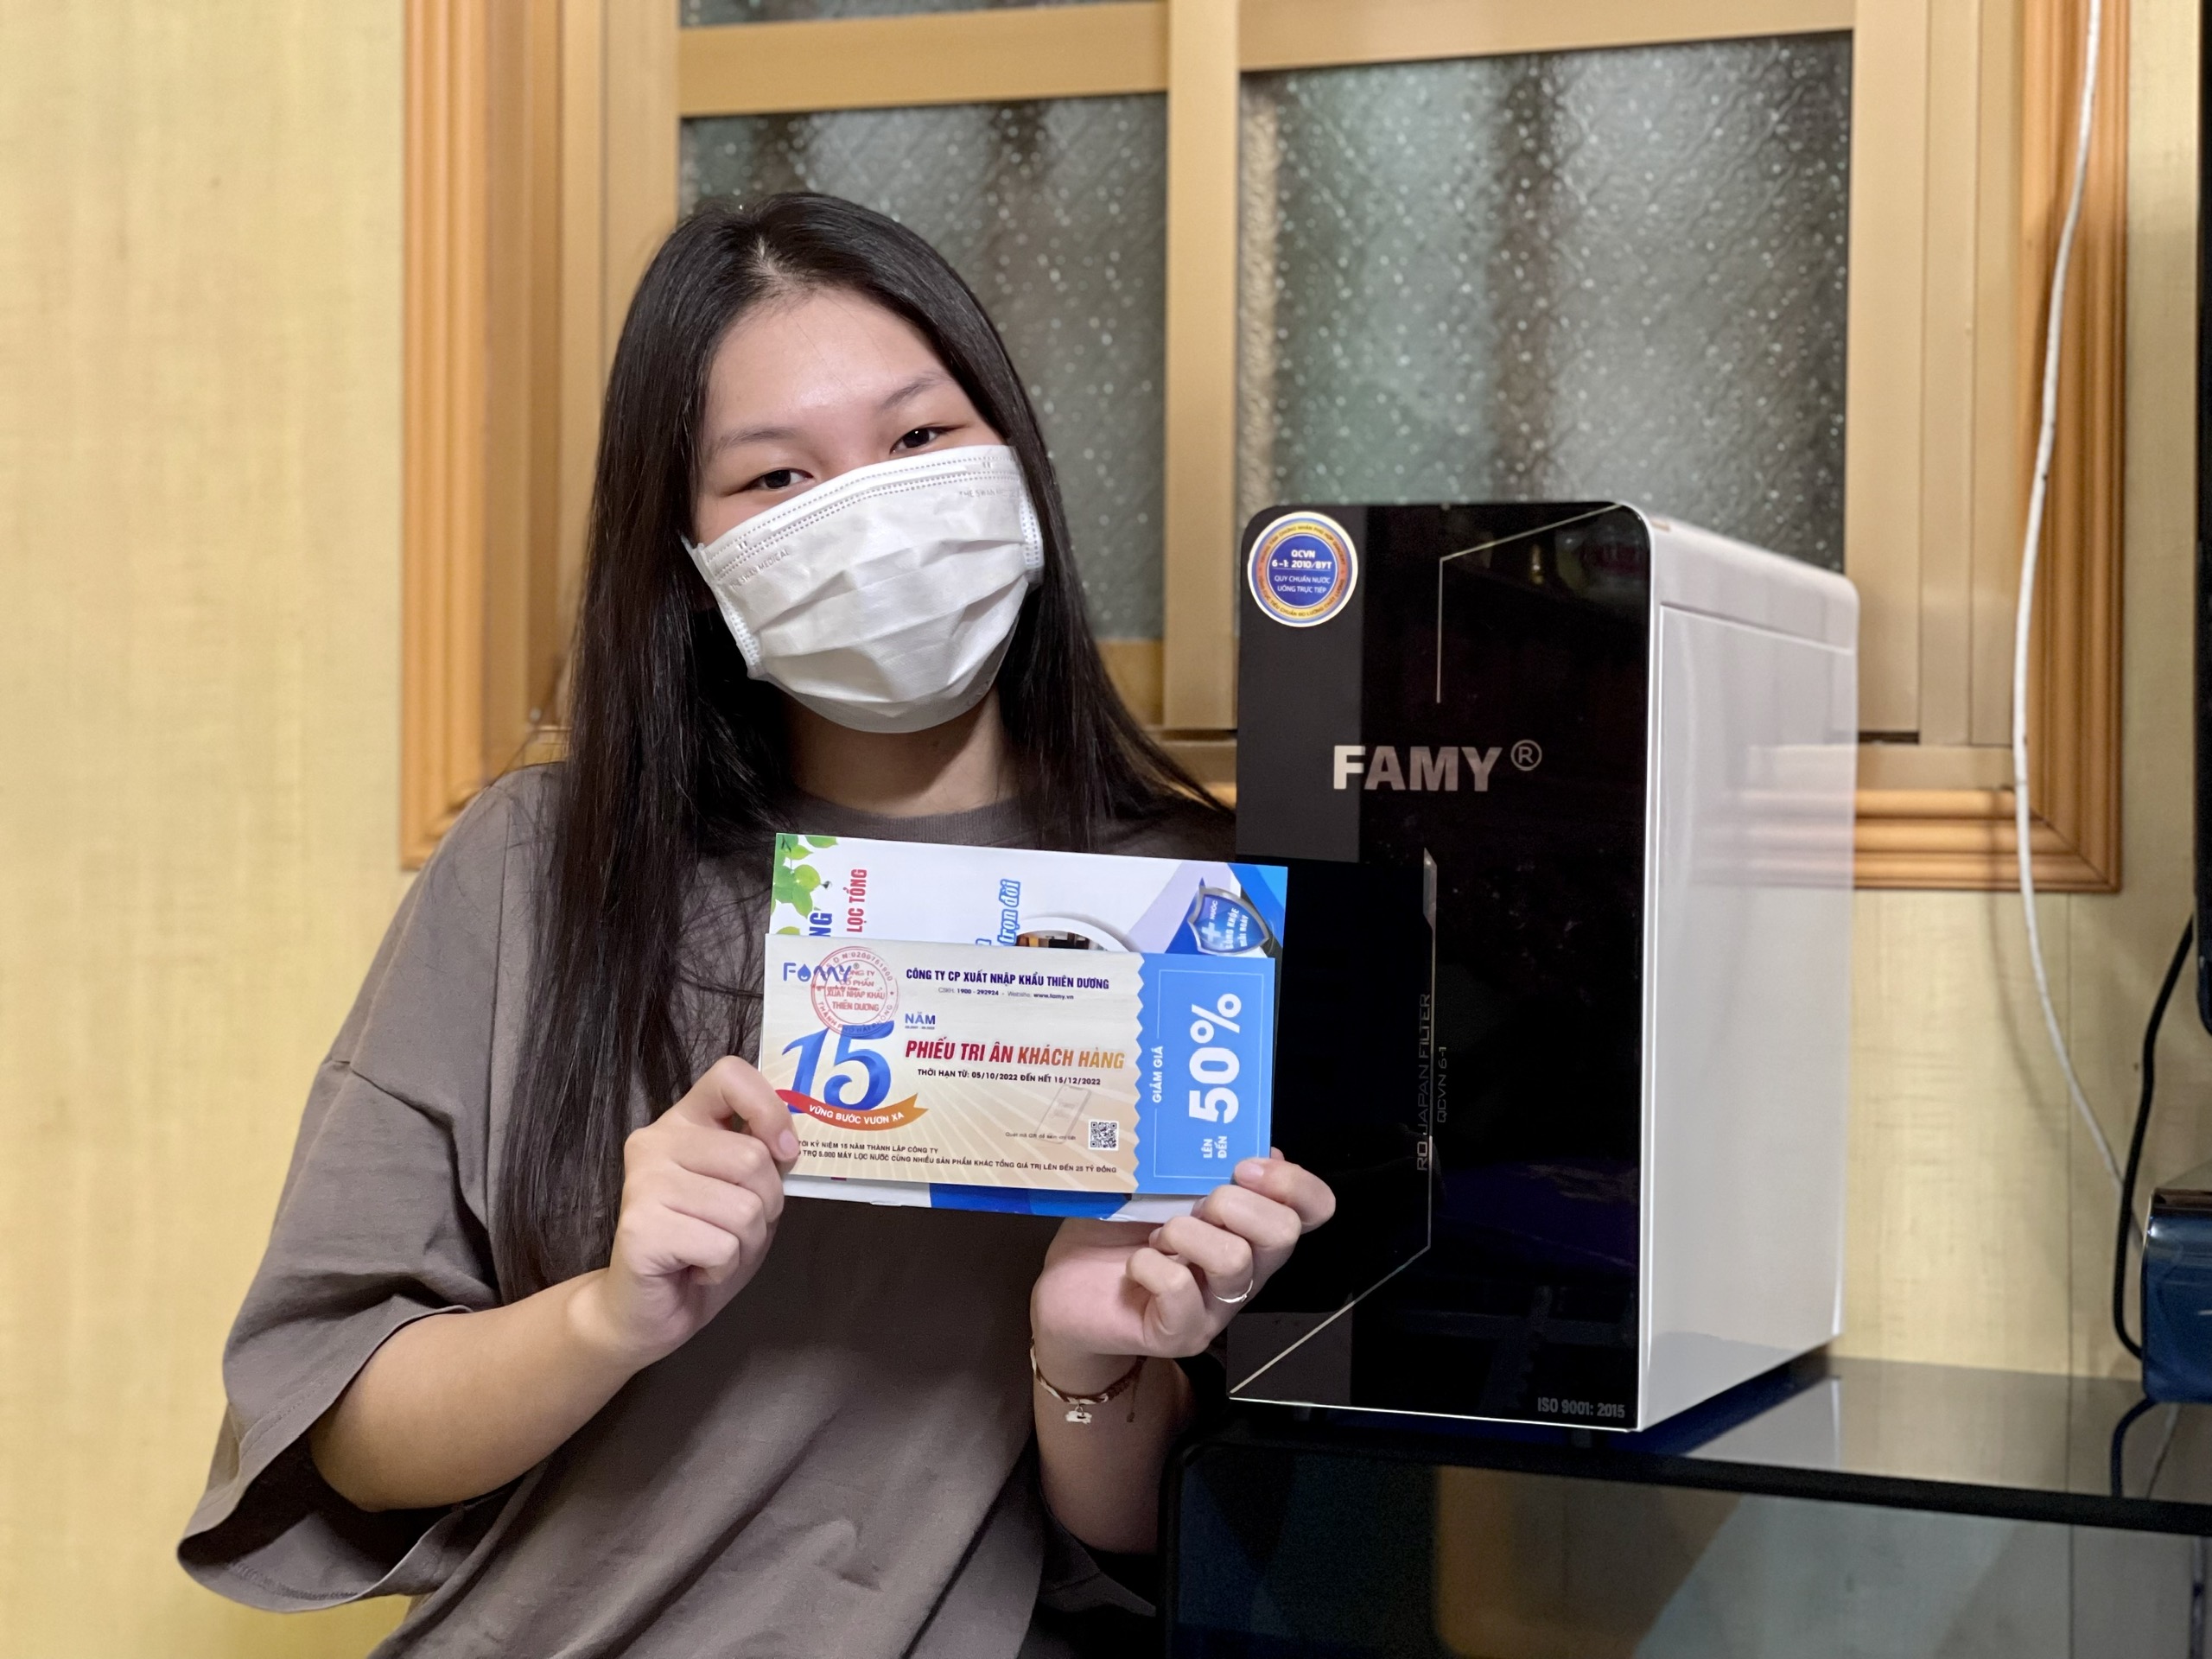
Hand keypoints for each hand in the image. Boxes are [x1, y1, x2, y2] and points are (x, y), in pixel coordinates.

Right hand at [569, 1056, 799, 1369]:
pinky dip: (723, 1268)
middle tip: (732, 1230)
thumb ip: (763, 1161)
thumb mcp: (745, 1194)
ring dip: (744, 1244)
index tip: (784, 1152)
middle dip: (765, 1207)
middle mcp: (656, 1142)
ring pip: (744, 1208)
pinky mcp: (641, 1227)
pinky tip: (694, 1270)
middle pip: (752, 1157)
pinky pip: (723, 1244)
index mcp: (683, 1121)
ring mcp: (643, 1182)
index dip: (770, 1109)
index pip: (730, 1076)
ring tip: (710, 1251)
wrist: (646, 1310)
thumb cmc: (702, 1247)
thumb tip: (789, 1145)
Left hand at [1029, 1151, 1334, 1390]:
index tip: (1245, 1165)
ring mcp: (1216, 1308)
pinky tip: (1135, 1265)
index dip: (1294, 1183)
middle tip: (1195, 1203)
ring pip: (1235, 1261)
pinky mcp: (1180, 1333)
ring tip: (1158, 1235)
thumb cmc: (1115, 1232)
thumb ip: (1198, 1163)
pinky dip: (1151, 1266)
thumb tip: (1244, 1140)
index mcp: (1249, 1228)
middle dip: (1236, 1204)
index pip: (1313, 1208)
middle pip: (1284, 1234)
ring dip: (1188, 1234)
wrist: (1068, 1290)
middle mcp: (1245, 1270)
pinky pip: (1180, 1290)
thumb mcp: (1155, 1185)